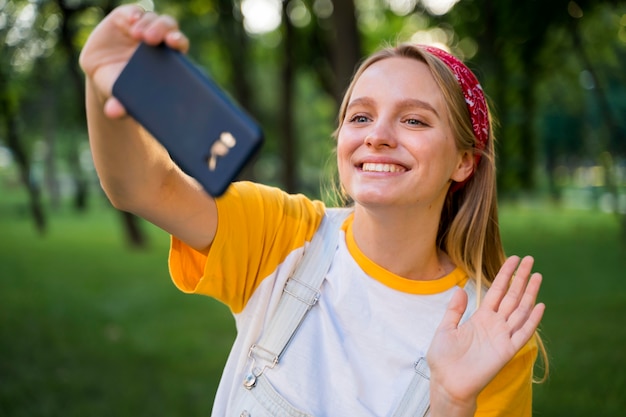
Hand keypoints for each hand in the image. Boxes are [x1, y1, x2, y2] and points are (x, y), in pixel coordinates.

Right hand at [78, 4, 188, 118]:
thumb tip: (112, 113)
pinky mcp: (124, 18)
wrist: (104, 76)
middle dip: (163, 30)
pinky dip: (133, 14)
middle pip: (168, 27)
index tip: (174, 43)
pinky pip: (133, 12)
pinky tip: (132, 19)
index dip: (178, 41)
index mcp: (166, 58)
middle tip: (150, 39)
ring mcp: (141, 28)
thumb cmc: (124, 89)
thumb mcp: (123, 97)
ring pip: (152, 18)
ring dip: (148, 23)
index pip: (179, 45)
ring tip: (137, 33)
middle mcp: (157, 40)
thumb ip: (122, 106)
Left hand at [426, 256, 544, 414]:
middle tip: (530, 259)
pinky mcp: (506, 350)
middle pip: (512, 296)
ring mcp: (502, 336)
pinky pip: (522, 333)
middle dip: (521, 278)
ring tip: (537, 275)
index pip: (496, 291)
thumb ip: (455, 310)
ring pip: (520, 310)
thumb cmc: (444, 358)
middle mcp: (494, 324)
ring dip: (529, 293)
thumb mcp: (445, 328)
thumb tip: (460, 289)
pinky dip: (532, 320)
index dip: (505, 274)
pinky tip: (539, 305)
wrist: (447, 382)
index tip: (513, 259)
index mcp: (480, 317)